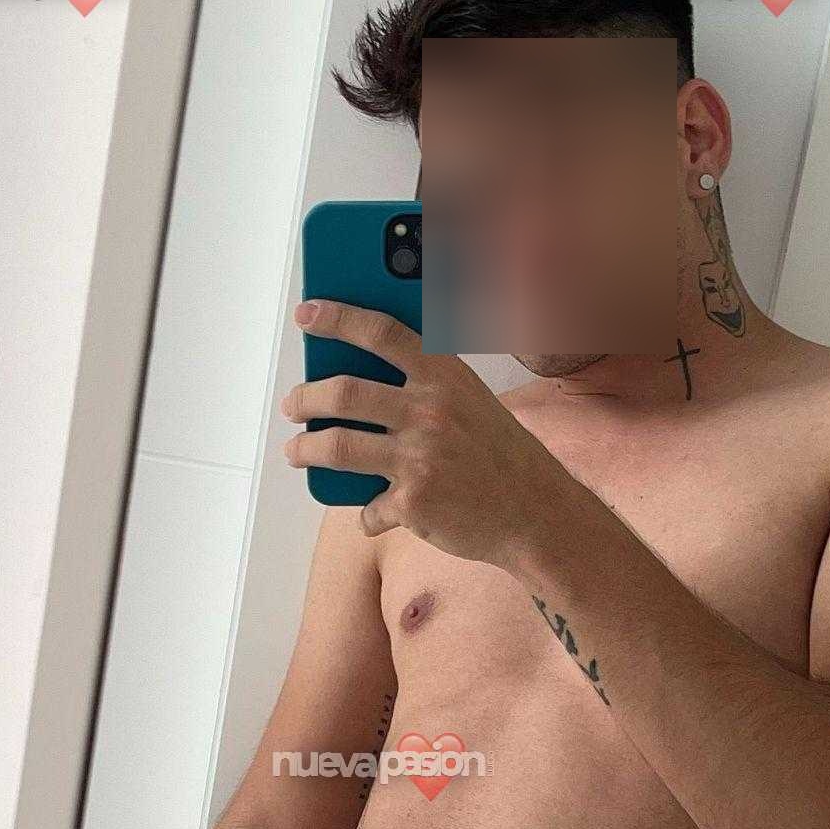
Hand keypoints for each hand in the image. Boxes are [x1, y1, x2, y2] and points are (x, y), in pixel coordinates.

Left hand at [281, 299, 575, 569]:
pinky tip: (372, 514)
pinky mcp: (413, 501)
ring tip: (296, 451)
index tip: (306, 314)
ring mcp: (419, 457)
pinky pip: (368, 507)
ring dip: (305, 449)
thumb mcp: (470, 399)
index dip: (336, 318)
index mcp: (444, 375)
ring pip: (336, 447)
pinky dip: (366, 514)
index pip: (380, 332)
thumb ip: (423, 384)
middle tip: (294, 405)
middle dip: (304, 397)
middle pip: (343, 392)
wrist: (536, 513)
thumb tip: (358, 385)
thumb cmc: (498, 454)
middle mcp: (429, 410)